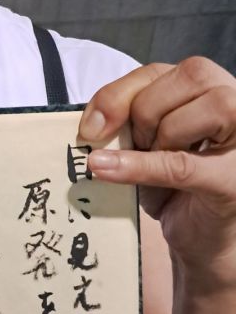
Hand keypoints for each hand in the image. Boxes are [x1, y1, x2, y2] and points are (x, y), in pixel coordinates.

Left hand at [78, 57, 235, 279]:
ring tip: (154, 168)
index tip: (91, 125)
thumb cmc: (178, 188)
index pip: (159, 71)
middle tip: (136, 147)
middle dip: (141, 115)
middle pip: (180, 83)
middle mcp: (235, 104)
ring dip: (152, 144)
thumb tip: (94, 122)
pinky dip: (138, 167)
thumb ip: (129, 119)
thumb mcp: (149, 144)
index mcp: (213, 89)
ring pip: (181, 119)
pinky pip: (178, 165)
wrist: (205, 242)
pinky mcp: (231, 180)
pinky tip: (106, 170)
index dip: (119, 92)